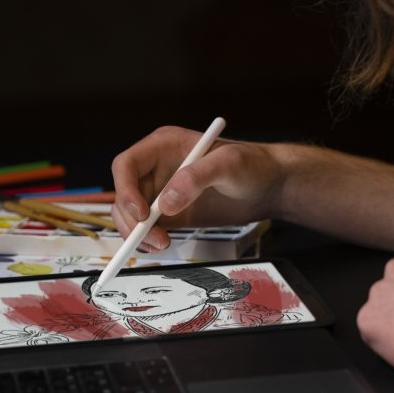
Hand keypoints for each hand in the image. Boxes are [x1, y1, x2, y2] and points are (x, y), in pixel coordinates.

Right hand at [110, 126, 284, 250]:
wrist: (269, 186)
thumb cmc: (253, 165)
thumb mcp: (229, 165)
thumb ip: (197, 178)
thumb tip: (166, 203)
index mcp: (163, 146)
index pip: (126, 165)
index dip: (126, 190)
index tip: (141, 215)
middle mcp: (156, 168)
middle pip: (124, 194)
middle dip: (132, 220)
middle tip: (153, 240)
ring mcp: (162, 191)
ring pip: (131, 215)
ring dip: (137, 234)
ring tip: (161, 245)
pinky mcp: (171, 213)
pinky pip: (147, 228)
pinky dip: (147, 240)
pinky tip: (162, 246)